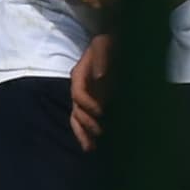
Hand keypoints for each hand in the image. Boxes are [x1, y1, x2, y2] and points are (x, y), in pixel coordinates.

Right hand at [70, 33, 112, 150]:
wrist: (115, 41)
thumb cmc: (109, 41)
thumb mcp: (105, 42)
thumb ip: (101, 56)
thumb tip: (100, 76)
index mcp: (79, 75)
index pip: (78, 94)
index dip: (88, 104)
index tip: (101, 112)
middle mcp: (80, 87)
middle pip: (75, 110)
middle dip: (83, 125)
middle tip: (96, 137)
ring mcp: (87, 95)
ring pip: (78, 118)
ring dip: (83, 133)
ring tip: (90, 149)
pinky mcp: (96, 100)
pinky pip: (89, 118)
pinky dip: (90, 130)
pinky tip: (96, 143)